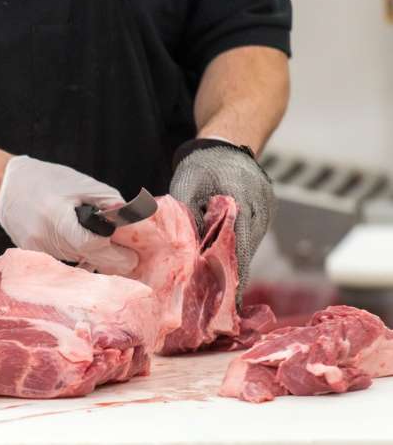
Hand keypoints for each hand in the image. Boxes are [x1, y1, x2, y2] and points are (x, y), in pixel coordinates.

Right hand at [0, 156, 138, 274]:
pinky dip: (74, 253)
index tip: (131, 253)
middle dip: (110, 259)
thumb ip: (107, 201)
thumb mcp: (81, 183)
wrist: (5, 186)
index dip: (113, 250)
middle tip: (129, 259)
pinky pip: (63, 260)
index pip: (91, 244)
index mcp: (57, 216)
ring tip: (98, 240)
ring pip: (76, 260)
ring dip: (91, 254)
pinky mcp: (32, 255)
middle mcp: (44, 238)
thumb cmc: (46, 180)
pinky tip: (74, 240)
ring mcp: (36, 250)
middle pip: (87, 258)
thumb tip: (130, 218)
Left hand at [170, 141, 275, 296]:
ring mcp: (264, 212)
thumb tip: (184, 251)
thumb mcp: (186, 187)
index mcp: (241, 205)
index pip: (237, 251)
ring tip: (217, 291)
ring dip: (232, 264)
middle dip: (231, 278)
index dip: (231, 279)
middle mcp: (259, 212)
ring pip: (247, 247)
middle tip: (216, 306)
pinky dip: (235, 250)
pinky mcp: (262, 212)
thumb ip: (186, 217)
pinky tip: (221, 263)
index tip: (227, 304)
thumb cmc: (202, 163)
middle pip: (245, 254)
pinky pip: (248, 237)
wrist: (227, 141)